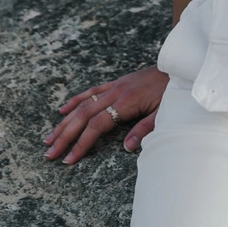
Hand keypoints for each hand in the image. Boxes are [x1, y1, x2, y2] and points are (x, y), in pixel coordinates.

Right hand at [44, 66, 169, 163]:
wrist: (178, 67)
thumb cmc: (173, 92)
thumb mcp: (164, 114)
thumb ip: (144, 130)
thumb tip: (126, 148)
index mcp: (126, 102)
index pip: (97, 125)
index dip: (81, 143)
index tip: (69, 158)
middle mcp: (115, 93)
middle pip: (83, 115)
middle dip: (65, 135)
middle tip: (49, 153)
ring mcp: (114, 86)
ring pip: (82, 104)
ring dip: (65, 121)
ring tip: (49, 137)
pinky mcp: (116, 83)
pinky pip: (90, 91)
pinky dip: (75, 100)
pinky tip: (62, 110)